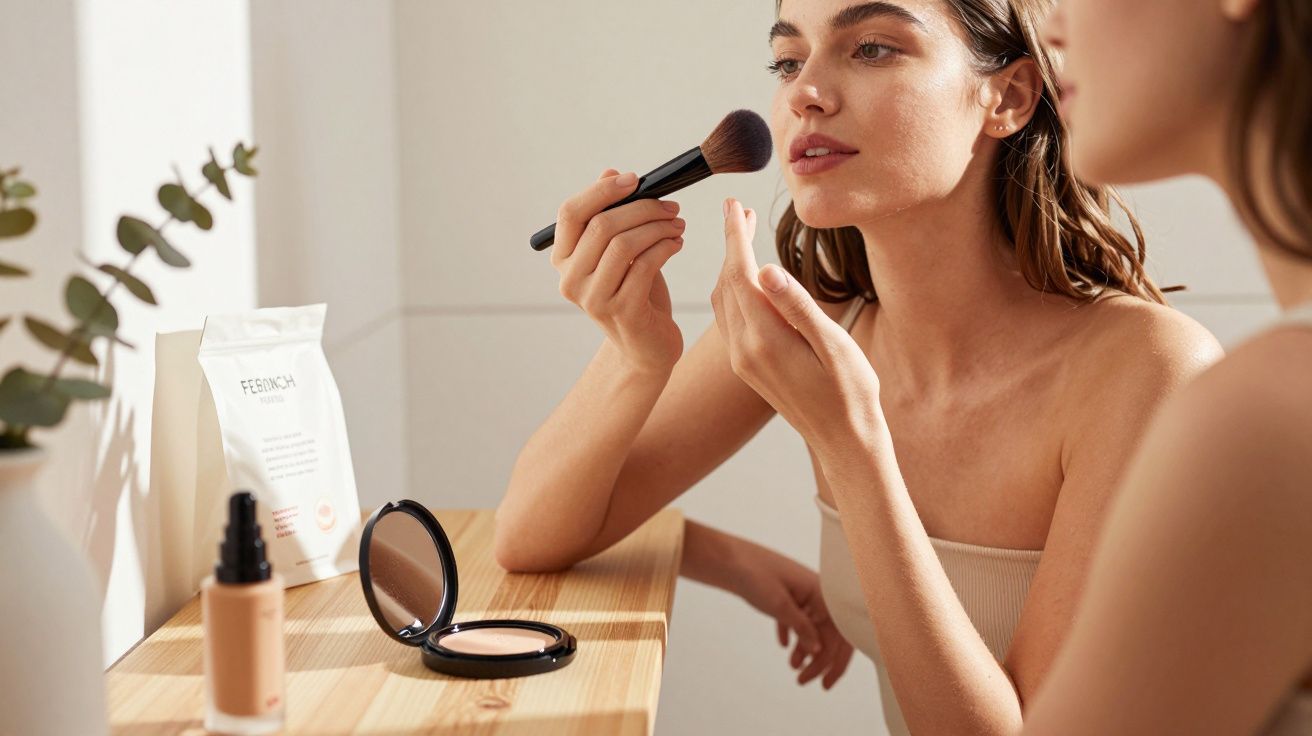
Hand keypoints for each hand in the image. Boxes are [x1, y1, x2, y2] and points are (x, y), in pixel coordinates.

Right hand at [552, 168, 687, 373]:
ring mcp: (593, 299)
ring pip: (623, 244)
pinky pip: (644, 265)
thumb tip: (610, 173)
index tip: (634, 179)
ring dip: (657, 227)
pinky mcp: (621, 312)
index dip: (601, 190)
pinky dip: (666, 247)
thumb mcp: (621, 250)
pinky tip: (677, 243)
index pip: (571, 213)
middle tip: (670, 206)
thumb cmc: (635, 292)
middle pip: (601, 225)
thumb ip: (611, 214)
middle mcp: (570, 280)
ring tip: (677, 224)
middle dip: (642, 208)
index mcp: (563, 260)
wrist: (647, 344)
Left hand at [710, 197, 883, 458]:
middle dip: (732, 244)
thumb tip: (767, 269)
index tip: (732, 204)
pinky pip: (729, 318)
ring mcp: (742, 361)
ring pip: (723, 300)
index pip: (740, 275)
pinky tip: (749, 277)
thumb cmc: (851, 393)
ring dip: (730, 265)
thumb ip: (798, 307)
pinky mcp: (747, 367)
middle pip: (726, 283)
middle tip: (741, 210)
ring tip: (745, 235)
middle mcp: (744, 350)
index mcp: (765, 341)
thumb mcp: (834, 346)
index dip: (735, 236)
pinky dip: (733, 288)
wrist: (844, 441)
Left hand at [731, 543, 854, 688]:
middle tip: (801, 681)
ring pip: (813, 628)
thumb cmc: (756, 576)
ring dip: (805, 650)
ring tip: (792, 667)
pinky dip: (793, 635)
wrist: (728, 559)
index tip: (825, 684)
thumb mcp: (780, 605)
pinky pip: (797, 619)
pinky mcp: (788, 595)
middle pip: (828, 634)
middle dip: (818, 661)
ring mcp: (803, 594)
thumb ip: (802, 628)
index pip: (841, 634)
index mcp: (823, 593)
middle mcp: (818, 593)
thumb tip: (819, 651)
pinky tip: (783, 646)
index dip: (836, 662)